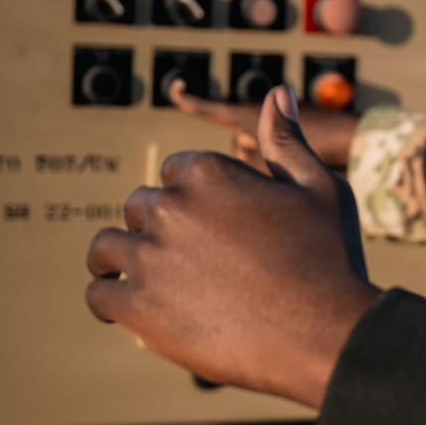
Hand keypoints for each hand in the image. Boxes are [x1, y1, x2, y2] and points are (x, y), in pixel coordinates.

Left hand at [86, 85, 379, 407]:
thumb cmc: (327, 257)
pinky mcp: (136, 306)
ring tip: (148, 281)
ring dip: (122, 261)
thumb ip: (287, 141)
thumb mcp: (318, 188)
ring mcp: (148, 257)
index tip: (211, 227)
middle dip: (159, 230)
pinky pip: (98, 296)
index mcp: (207, 172)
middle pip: (140, 209)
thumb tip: (279, 92)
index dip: (192, 199)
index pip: (174, 174)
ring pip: (107, 248)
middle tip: (192, 262)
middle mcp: (169, 207)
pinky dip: (108, 302)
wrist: (324, 332)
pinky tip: (128, 311)